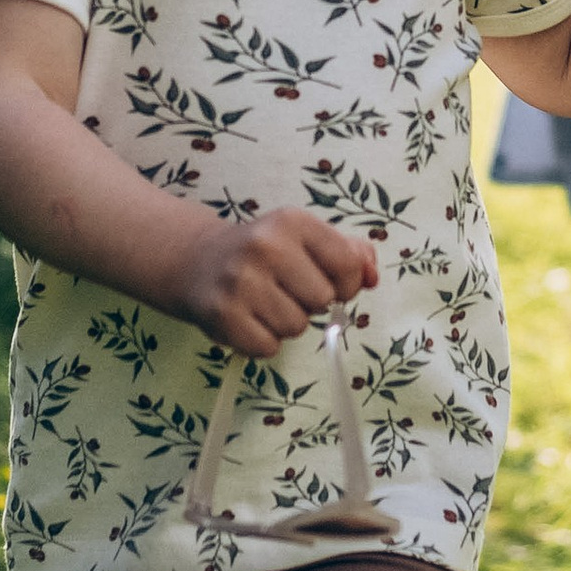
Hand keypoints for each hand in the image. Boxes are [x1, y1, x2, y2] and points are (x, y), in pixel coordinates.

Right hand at [178, 205, 377, 355]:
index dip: (346, 283)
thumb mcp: (305, 239)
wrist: (198, 260)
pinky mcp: (223, 315)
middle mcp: (265, 246)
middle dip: (310, 303)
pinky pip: (268, 348)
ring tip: (264, 304)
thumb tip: (372, 276)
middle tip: (285, 290)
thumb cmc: (264, 252)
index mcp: (292, 222)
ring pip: (296, 327)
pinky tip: (248, 319)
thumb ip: (349, 254)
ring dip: (285, 324)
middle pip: (323, 300)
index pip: (348, 265)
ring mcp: (241, 282)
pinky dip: (262, 341)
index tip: (326, 280)